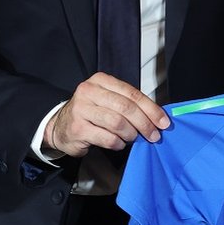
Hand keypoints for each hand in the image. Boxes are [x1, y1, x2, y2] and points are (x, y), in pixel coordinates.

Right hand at [43, 72, 169, 157]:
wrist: (60, 126)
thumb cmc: (91, 112)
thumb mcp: (108, 100)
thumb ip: (129, 103)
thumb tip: (157, 116)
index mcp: (101, 80)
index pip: (132, 93)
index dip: (151, 109)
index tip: (163, 121)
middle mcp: (89, 91)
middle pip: (126, 107)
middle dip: (145, 123)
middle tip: (153, 135)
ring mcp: (81, 109)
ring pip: (117, 123)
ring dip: (131, 134)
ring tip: (133, 138)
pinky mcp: (78, 128)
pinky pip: (107, 138)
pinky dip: (118, 143)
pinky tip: (119, 143)